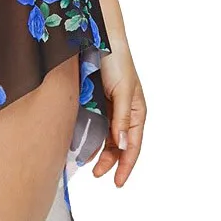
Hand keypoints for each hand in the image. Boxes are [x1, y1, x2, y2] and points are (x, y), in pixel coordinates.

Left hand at [91, 39, 145, 186]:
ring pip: (107, 137)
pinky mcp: (97, 101)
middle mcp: (125, 112)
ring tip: (89, 163)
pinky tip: (83, 143)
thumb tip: (121, 145)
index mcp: (137, 112)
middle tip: (96, 174)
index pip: (133, 146)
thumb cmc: (118, 62)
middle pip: (119, 145)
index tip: (117, 182)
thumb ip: (121, 119)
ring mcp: (111, 107)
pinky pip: (96, 124)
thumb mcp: (122, 92)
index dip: (126, 166)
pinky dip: (91, 136)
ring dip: (100, 151)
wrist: (100, 38)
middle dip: (111, 162)